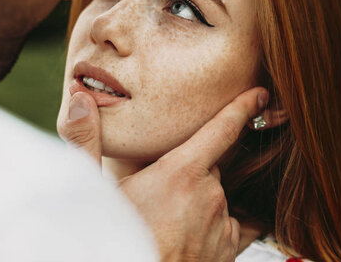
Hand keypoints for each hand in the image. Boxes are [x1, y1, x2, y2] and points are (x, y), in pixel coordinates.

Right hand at [58, 87, 268, 261]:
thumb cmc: (117, 242)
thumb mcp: (94, 193)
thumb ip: (86, 143)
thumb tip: (81, 100)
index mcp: (180, 173)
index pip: (222, 129)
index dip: (242, 107)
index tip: (259, 94)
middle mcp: (209, 194)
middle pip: (208, 168)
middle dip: (189, 172)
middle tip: (160, 193)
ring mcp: (222, 222)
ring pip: (216, 197)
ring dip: (198, 201)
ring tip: (168, 221)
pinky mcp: (229, 248)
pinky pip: (231, 225)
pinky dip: (216, 224)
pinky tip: (193, 233)